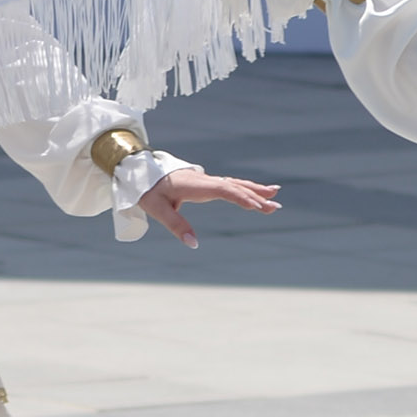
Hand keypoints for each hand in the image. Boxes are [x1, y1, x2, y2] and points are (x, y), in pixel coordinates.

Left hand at [139, 166, 280, 245]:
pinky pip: (229, 184)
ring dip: (254, 190)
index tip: (257, 206)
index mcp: (194, 185)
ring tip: (275, 194)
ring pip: (234, 183)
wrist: (140, 171)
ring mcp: (206, 180)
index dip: (241, 197)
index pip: (223, 190)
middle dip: (255, 196)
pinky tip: (255, 192)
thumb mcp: (157, 209)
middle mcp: (204, 180)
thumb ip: (176, 225)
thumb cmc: (148, 190)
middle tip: (275, 206)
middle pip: (234, 186)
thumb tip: (194, 244)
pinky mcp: (205, 183)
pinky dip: (244, 187)